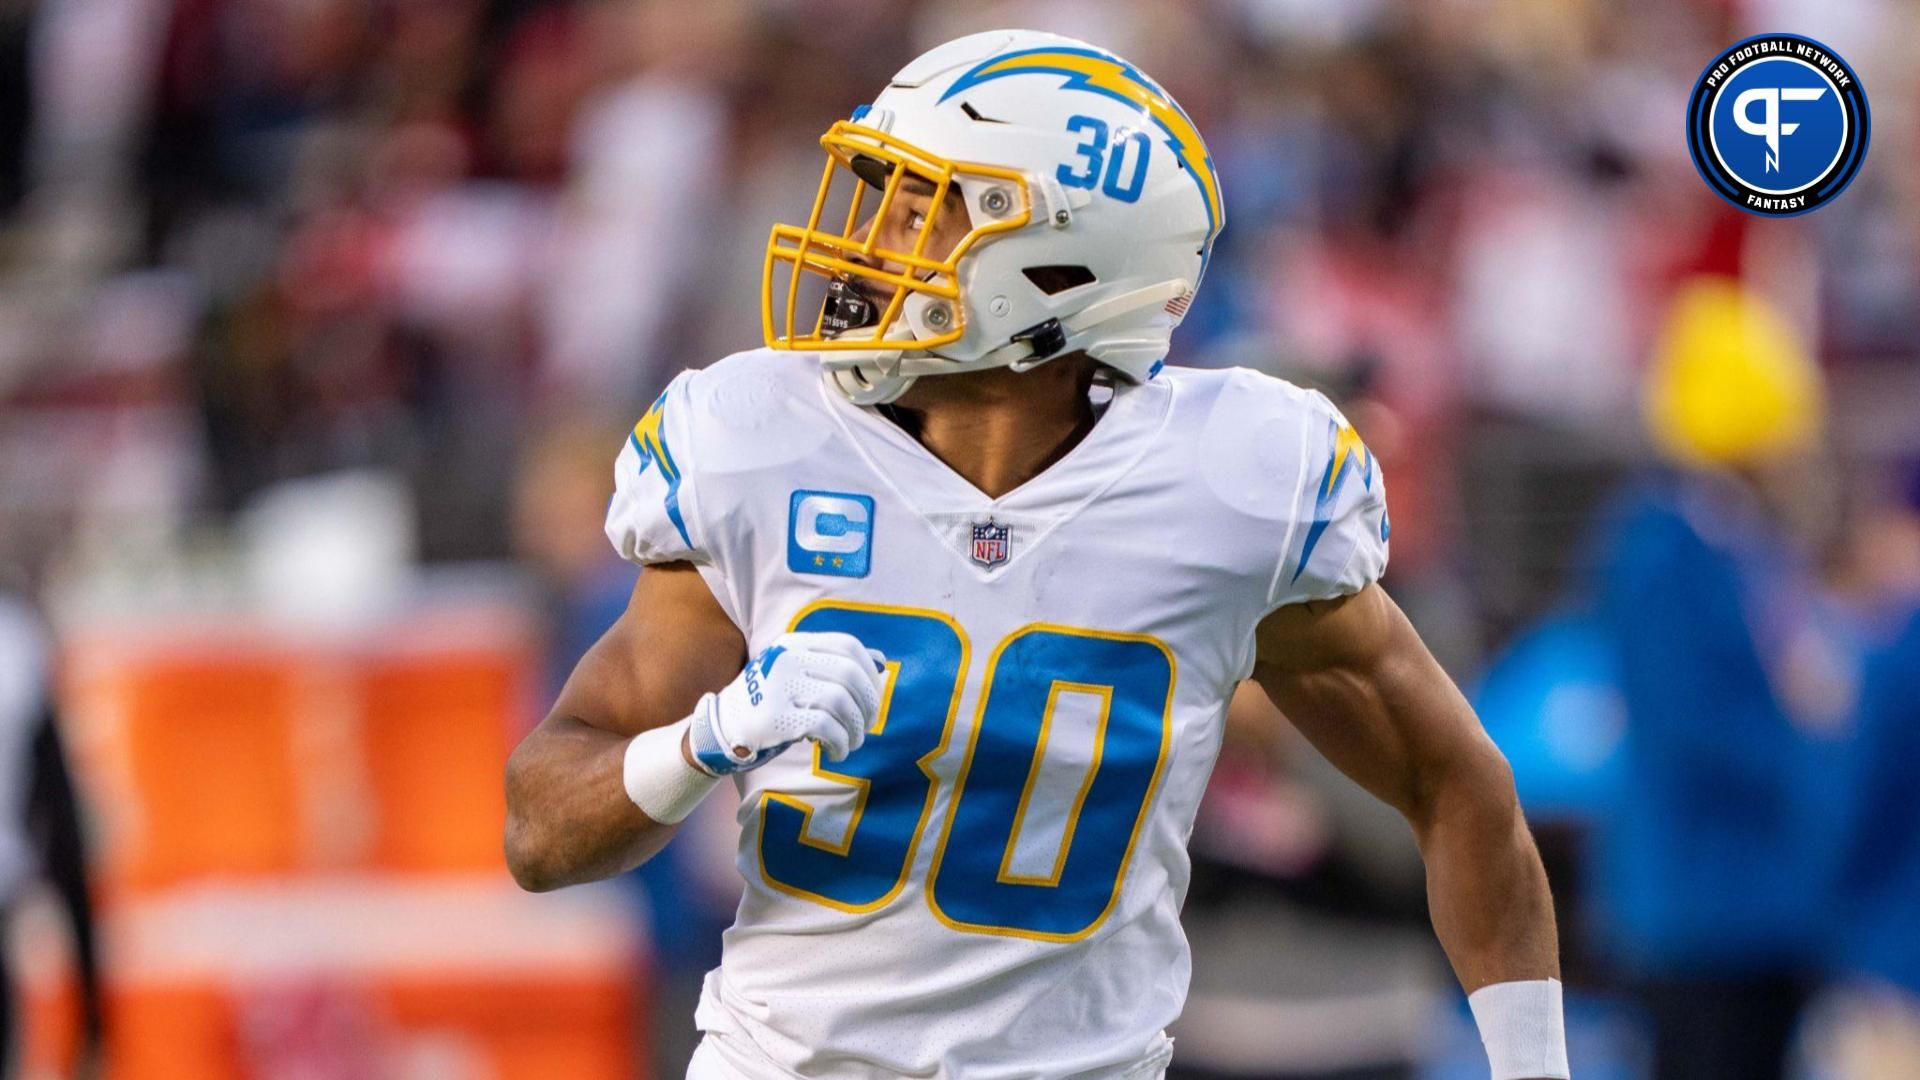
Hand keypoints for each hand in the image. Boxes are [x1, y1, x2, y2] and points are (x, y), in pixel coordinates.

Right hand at [684, 631, 886, 775]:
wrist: (722, 727)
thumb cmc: (770, 701)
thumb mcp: (796, 671)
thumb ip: (832, 664)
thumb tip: (881, 662)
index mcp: (795, 643)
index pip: (848, 645)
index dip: (870, 672)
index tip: (874, 697)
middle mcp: (787, 658)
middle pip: (849, 674)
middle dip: (868, 704)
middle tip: (867, 725)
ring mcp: (779, 686)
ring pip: (841, 701)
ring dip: (855, 728)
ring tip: (852, 743)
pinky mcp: (775, 716)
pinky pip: (825, 726)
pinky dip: (840, 742)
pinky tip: (836, 752)